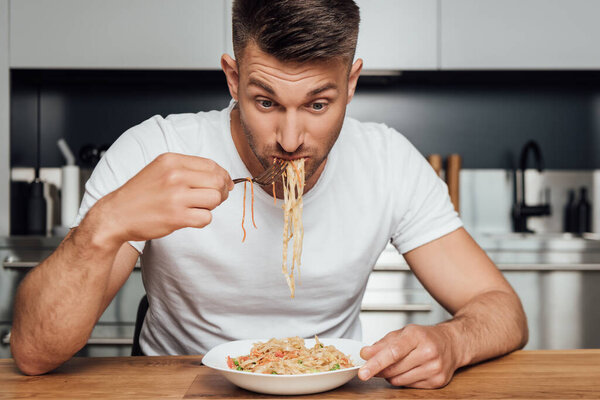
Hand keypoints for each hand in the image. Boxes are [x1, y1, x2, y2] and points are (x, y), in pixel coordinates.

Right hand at [97, 152, 233, 243]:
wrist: (116, 215)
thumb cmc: (140, 194)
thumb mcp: (160, 170)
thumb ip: (188, 170)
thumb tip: (223, 178)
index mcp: (172, 161)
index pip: (212, 165)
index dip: (223, 176)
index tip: (224, 184)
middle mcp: (175, 175)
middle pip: (218, 182)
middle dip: (221, 192)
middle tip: (214, 199)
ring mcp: (176, 196)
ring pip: (215, 199)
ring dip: (211, 206)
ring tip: (197, 208)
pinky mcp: (177, 217)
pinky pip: (206, 218)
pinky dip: (202, 220)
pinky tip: (189, 218)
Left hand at [358, 324, 459, 388]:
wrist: (452, 343)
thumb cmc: (425, 336)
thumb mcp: (402, 333)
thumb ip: (382, 344)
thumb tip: (365, 354)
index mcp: (417, 336)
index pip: (393, 352)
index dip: (376, 363)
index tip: (363, 372)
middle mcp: (428, 352)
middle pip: (395, 368)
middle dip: (380, 370)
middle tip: (374, 366)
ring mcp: (435, 368)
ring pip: (400, 380)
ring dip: (391, 375)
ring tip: (397, 365)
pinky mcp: (438, 381)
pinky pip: (410, 386)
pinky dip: (403, 380)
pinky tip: (409, 370)